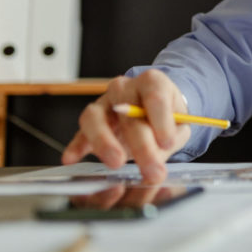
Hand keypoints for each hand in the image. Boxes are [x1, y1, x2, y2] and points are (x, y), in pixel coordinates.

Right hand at [61, 70, 190, 183]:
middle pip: (128, 114)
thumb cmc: (168, 116)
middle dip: (142, 146)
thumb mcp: (180, 124)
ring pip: (95, 117)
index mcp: (152, 81)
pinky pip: (80, 132)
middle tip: (150, 170)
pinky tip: (71, 158)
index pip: (155, 97)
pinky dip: (75, 146)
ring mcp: (104, 101)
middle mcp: (125, 87)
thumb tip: (158, 153)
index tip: (167, 144)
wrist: (154, 110)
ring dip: (105, 142)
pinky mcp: (90, 120)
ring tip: (116, 163)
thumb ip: (172, 136)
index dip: (162, 122)